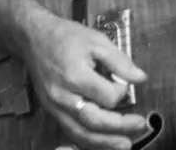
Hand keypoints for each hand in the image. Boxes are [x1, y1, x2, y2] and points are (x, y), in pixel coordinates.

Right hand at [22, 12, 147, 149]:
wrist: (35, 38)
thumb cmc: (67, 37)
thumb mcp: (98, 41)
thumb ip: (120, 61)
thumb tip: (140, 78)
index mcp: (75, 76)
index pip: (107, 97)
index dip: (122, 91)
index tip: (125, 82)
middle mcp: (62, 96)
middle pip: (93, 121)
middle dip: (119, 127)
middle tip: (140, 125)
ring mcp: (54, 106)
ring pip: (80, 133)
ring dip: (103, 142)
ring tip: (124, 144)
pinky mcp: (52, 111)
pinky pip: (70, 130)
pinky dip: (88, 139)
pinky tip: (102, 141)